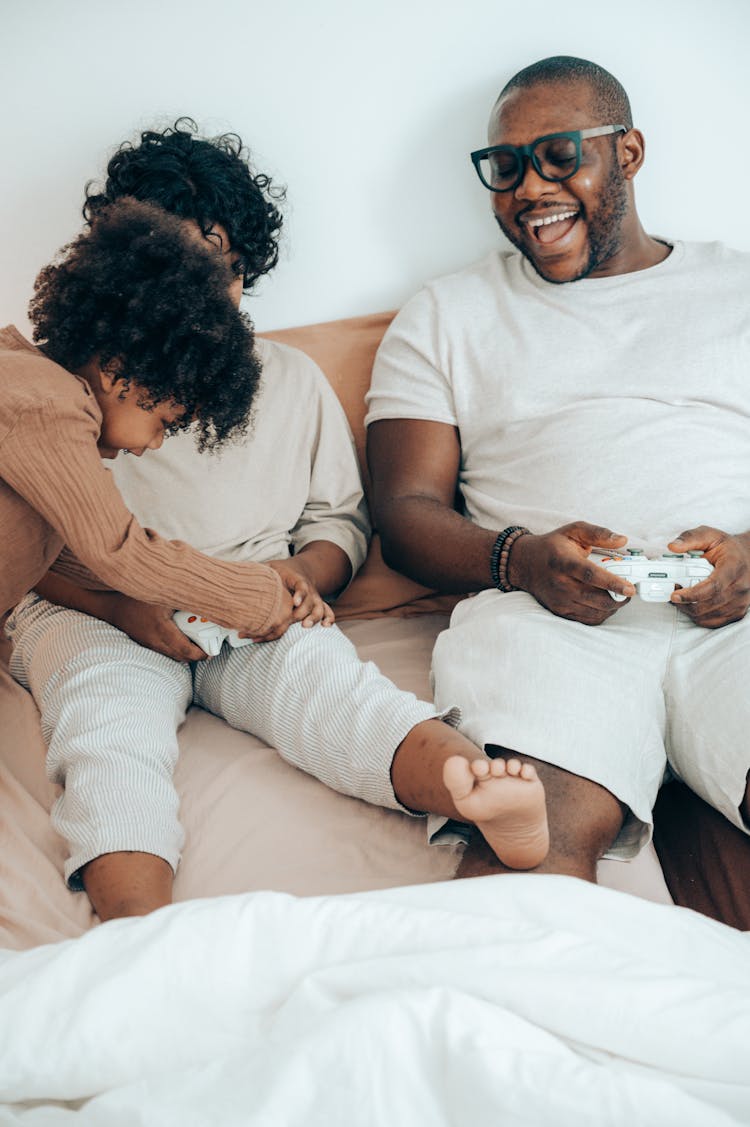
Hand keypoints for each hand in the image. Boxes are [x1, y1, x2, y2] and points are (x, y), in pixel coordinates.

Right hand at [109, 597, 209, 660]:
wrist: (111, 604)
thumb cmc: (137, 595)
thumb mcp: (164, 593)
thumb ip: (184, 598)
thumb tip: (206, 601)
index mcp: (162, 629)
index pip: (185, 649)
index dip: (200, 653)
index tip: (212, 651)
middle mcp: (155, 640)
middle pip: (180, 656)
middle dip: (196, 655)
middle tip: (209, 648)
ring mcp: (148, 643)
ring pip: (172, 655)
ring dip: (186, 653)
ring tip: (198, 644)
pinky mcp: (144, 642)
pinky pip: (164, 650)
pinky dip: (175, 649)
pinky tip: (182, 640)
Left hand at [267, 558, 334, 626]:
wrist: (298, 569)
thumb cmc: (279, 571)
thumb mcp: (270, 568)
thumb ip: (261, 572)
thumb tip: (244, 574)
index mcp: (297, 579)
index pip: (301, 586)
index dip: (299, 594)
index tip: (294, 602)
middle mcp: (308, 589)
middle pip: (310, 601)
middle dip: (304, 611)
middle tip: (295, 621)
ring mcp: (314, 598)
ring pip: (319, 607)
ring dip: (314, 617)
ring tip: (305, 626)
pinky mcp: (316, 605)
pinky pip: (327, 611)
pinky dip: (329, 618)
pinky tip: (326, 626)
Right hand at [507, 521, 635, 624]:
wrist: (524, 563)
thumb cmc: (552, 546)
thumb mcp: (574, 531)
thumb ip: (599, 533)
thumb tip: (622, 540)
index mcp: (564, 562)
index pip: (591, 575)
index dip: (612, 583)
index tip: (630, 587)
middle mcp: (560, 583)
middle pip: (596, 598)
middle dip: (618, 598)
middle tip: (629, 591)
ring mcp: (559, 599)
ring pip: (594, 611)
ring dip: (612, 607)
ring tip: (619, 597)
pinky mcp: (559, 610)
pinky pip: (586, 619)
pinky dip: (601, 614)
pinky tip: (605, 604)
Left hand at [668, 526, 749, 627]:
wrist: (747, 556)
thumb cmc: (726, 547)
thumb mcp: (709, 535)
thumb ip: (689, 538)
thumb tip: (672, 546)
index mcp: (734, 567)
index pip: (713, 586)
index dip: (692, 594)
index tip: (674, 595)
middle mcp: (740, 587)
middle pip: (709, 605)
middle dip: (685, 603)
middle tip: (672, 594)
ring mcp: (740, 602)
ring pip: (709, 616)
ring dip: (689, 611)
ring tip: (680, 598)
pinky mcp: (737, 612)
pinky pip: (713, 622)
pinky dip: (698, 617)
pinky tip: (690, 606)